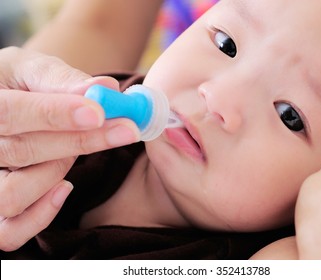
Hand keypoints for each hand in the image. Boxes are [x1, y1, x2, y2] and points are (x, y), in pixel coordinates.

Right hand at [0, 47, 139, 250]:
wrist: (5, 100)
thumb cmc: (18, 84)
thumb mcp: (33, 70)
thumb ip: (64, 81)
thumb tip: (105, 89)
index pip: (11, 113)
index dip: (56, 114)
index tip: (100, 113)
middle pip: (23, 152)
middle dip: (81, 141)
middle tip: (127, 129)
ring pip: (14, 195)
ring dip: (57, 171)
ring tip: (75, 151)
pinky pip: (10, 231)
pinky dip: (42, 214)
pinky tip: (65, 187)